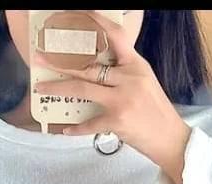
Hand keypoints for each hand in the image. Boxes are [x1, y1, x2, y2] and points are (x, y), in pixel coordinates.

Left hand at [32, 10, 191, 183]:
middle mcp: (129, 78)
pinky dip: (75, 128)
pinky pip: (89, 124)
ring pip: (82, 89)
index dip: (95, 23)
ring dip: (58, 88)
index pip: (114, 36)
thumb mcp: (144, 82)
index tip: (77, 16)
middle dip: (60, 61)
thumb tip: (96, 67)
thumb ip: (123, 72)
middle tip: (41, 58)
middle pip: (88, 65)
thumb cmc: (155, 111)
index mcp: (136, 65)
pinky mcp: (117, 121)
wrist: (170, 138)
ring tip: (42, 88)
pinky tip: (64, 129)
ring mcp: (122, 99)